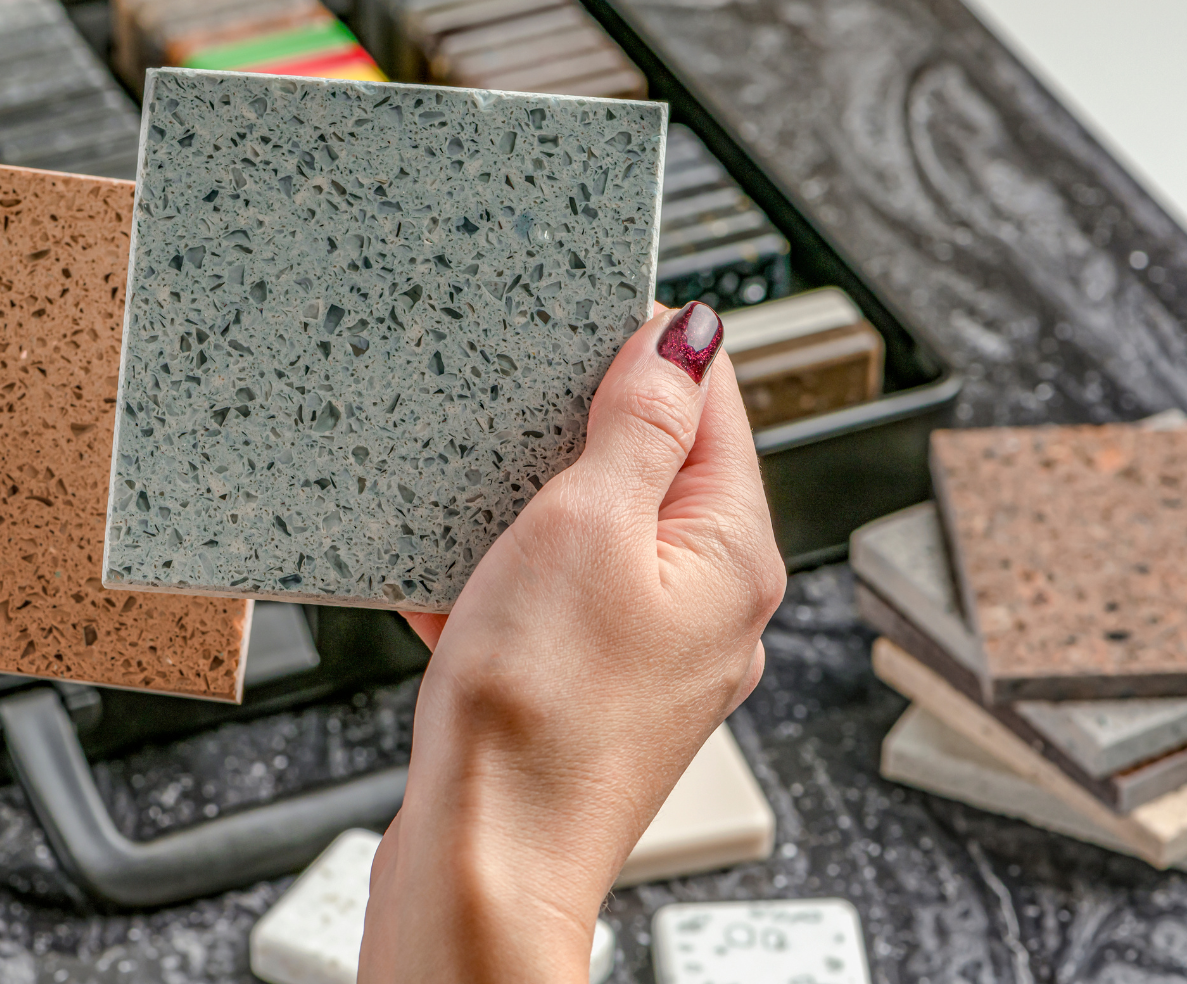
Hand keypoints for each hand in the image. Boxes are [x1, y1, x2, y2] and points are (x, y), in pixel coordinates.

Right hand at [361, 301, 784, 981]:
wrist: (484, 862)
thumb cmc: (539, 716)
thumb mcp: (585, 527)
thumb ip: (640, 424)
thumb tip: (691, 337)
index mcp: (734, 555)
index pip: (714, 405)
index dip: (649, 351)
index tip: (581, 322)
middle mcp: (710, 605)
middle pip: (654, 468)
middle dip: (576, 433)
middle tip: (509, 413)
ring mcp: (650, 653)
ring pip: (592, 536)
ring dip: (528, 510)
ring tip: (473, 511)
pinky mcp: (589, 689)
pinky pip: (550, 601)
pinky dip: (501, 582)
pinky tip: (452, 589)